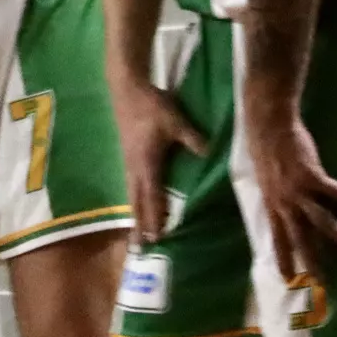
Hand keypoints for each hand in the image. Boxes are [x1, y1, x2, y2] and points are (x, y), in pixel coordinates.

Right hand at [112, 78, 208, 243]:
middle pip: (138, 201)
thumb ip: (193, 138)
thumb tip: (210, 155)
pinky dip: (135, 199)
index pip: (152, 197)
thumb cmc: (151, 106)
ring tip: (137, 233)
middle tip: (141, 247)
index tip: (158, 238)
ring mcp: (129, 162)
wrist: (127, 89)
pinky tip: (138, 203)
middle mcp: (136, 168)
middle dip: (141, 224)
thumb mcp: (175, 120)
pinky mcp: (128, 156)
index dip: (155, 217)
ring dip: (135, 214)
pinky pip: (131, 185)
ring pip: (132, 194)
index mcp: (148, 163)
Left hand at [247, 104, 336, 281]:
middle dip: (312, 261)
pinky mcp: (310, 175)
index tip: (288, 280)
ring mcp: (297, 190)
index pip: (278, 239)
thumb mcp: (264, 179)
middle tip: (323, 282)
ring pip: (319, 220)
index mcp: (272, 204)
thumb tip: (281, 207)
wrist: (267, 125)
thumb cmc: (265, 148)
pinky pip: (333, 191)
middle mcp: (284, 202)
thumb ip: (274, 196)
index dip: (283, 259)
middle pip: (300, 238)